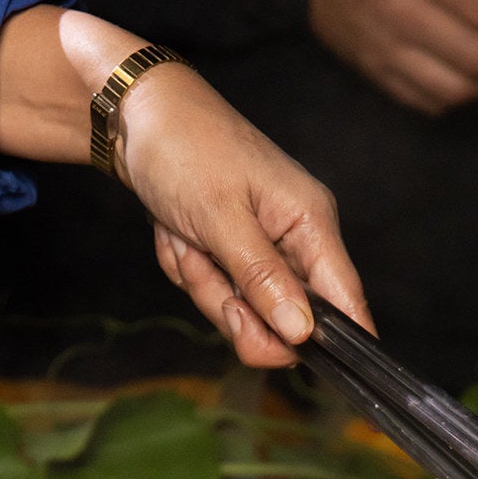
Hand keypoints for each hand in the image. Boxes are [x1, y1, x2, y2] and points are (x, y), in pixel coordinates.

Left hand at [0, 7, 370, 368]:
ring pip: (245, 312)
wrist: (131, 113)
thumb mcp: (220, 216)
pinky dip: (190, 271)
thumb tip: (303, 334)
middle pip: (287, 322)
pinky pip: (217, 293)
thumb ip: (264, 278)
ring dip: (204, 284)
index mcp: (311, 223)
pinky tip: (178, 234)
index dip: (337, 343)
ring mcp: (264, 251)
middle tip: (203, 270)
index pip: (346, 302)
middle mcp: (296, 241)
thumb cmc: (182, 146)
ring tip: (185, 237)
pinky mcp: (233, 255)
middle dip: (236, 307)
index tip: (308, 365)